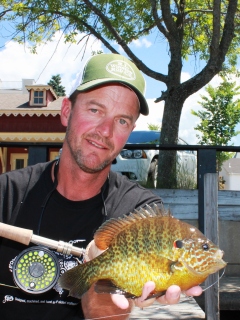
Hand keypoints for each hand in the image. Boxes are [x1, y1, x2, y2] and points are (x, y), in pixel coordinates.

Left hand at [84, 241, 202, 308]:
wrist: (109, 238)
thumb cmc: (133, 234)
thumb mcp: (152, 232)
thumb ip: (168, 235)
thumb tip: (184, 230)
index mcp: (162, 273)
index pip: (178, 284)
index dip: (188, 290)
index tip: (196, 288)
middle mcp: (151, 281)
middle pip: (164, 296)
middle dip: (171, 296)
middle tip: (175, 288)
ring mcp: (134, 285)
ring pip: (144, 300)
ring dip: (148, 296)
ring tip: (149, 285)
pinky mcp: (117, 284)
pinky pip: (119, 296)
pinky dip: (121, 300)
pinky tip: (124, 303)